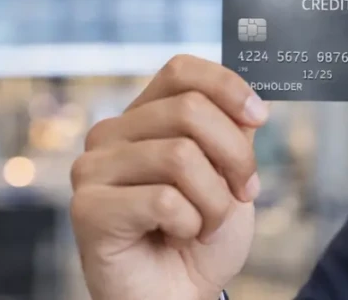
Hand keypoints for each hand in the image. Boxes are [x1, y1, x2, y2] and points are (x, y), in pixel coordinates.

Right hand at [70, 55, 268, 299]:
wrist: (180, 295)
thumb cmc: (201, 236)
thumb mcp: (230, 174)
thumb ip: (233, 133)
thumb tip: (249, 105)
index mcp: (144, 116)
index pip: (181, 70)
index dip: (227, 86)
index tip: (260, 118)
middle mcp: (111, 134)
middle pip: (190, 110)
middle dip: (235, 156)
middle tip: (242, 193)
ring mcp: (93, 170)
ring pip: (180, 156)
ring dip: (214, 200)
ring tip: (206, 224)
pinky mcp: (88, 210)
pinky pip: (163, 201)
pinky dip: (190, 224)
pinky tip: (177, 237)